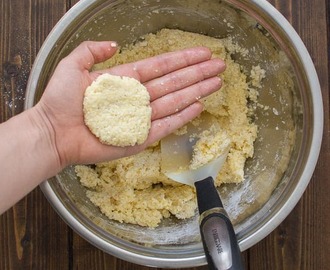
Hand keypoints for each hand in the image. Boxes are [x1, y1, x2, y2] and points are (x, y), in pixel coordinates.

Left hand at [36, 41, 225, 167]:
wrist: (53, 132)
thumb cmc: (60, 101)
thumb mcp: (73, 66)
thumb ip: (92, 51)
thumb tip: (114, 44)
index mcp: (125, 79)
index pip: (161, 66)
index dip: (183, 59)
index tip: (202, 53)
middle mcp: (137, 98)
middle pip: (174, 82)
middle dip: (198, 73)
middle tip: (220, 66)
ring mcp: (140, 118)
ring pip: (175, 101)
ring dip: (196, 91)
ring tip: (216, 82)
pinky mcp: (139, 137)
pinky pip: (165, 126)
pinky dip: (182, 116)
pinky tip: (197, 106)